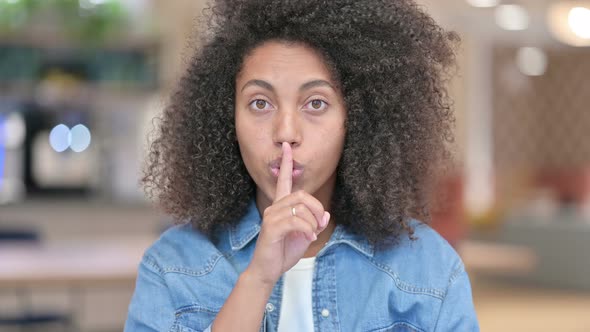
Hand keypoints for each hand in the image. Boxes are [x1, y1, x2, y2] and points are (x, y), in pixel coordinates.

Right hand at [246, 142, 329, 285]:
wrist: (267, 270)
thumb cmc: (283, 252)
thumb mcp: (304, 236)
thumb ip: (314, 224)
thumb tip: (325, 215)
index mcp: (281, 207)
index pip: (284, 180)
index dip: (287, 163)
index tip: (287, 147)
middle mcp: (274, 208)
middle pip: (302, 195)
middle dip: (317, 208)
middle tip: (320, 223)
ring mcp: (271, 217)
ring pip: (300, 207)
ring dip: (313, 221)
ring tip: (313, 233)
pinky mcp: (271, 228)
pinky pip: (296, 221)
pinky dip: (308, 229)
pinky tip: (309, 238)